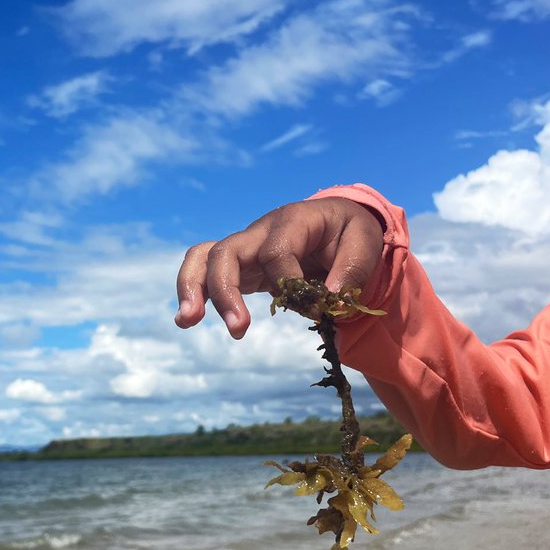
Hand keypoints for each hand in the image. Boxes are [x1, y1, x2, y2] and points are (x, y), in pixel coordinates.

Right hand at [174, 197, 383, 338]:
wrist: (337, 223)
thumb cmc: (350, 233)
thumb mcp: (365, 243)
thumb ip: (351, 271)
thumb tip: (326, 302)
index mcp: (292, 220)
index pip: (276, 252)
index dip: (290, 284)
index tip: (315, 309)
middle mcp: (260, 231)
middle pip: (227, 251)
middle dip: (225, 290)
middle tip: (238, 328)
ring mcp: (246, 247)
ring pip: (204, 257)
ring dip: (192, 287)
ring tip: (186, 321)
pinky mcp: (240, 266)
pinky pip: (205, 270)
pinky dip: (192, 292)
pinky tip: (184, 320)